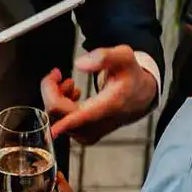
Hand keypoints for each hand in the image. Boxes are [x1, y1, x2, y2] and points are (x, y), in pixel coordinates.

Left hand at [41, 45, 157, 144]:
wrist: (141, 95)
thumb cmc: (131, 76)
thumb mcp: (124, 57)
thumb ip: (104, 56)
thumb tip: (79, 64)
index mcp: (109, 106)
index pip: (81, 118)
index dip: (64, 124)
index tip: (52, 131)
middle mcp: (98, 123)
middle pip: (59, 114)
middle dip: (50, 91)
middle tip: (57, 74)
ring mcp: (91, 131)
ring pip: (57, 119)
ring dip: (55, 97)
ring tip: (69, 83)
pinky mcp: (85, 134)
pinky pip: (62, 124)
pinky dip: (59, 106)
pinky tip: (71, 94)